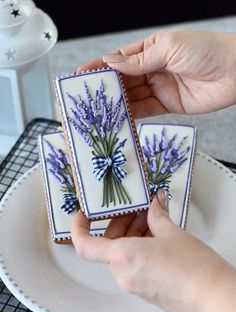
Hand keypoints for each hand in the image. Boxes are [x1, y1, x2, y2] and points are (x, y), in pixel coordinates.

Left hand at [71, 190, 234, 311]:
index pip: (84, 245)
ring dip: (133, 236)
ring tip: (155, 222)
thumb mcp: (173, 233)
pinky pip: (134, 267)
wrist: (212, 301)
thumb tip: (153, 204)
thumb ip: (157, 217)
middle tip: (140, 210)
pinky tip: (160, 240)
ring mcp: (134, 286)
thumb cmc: (192, 266)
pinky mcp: (146, 293)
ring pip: (123, 256)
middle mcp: (122, 274)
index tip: (84, 214)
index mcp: (122, 256)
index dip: (78, 228)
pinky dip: (140, 251)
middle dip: (120, 225)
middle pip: (108, 247)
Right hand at [77, 29, 235, 117]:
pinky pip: (144, 110)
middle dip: (105, 88)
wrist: (235, 72)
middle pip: (123, 80)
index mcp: (151, 48)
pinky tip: (118, 118)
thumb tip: (111, 62)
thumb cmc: (207, 50)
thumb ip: (139, 60)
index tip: (81, 74)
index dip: (100, 66)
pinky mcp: (167, 105)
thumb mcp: (169, 48)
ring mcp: (159, 87)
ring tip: (98, 111)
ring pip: (131, 97)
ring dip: (115, 104)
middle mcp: (153, 68)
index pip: (120, 58)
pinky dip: (131, 115)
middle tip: (86, 97)